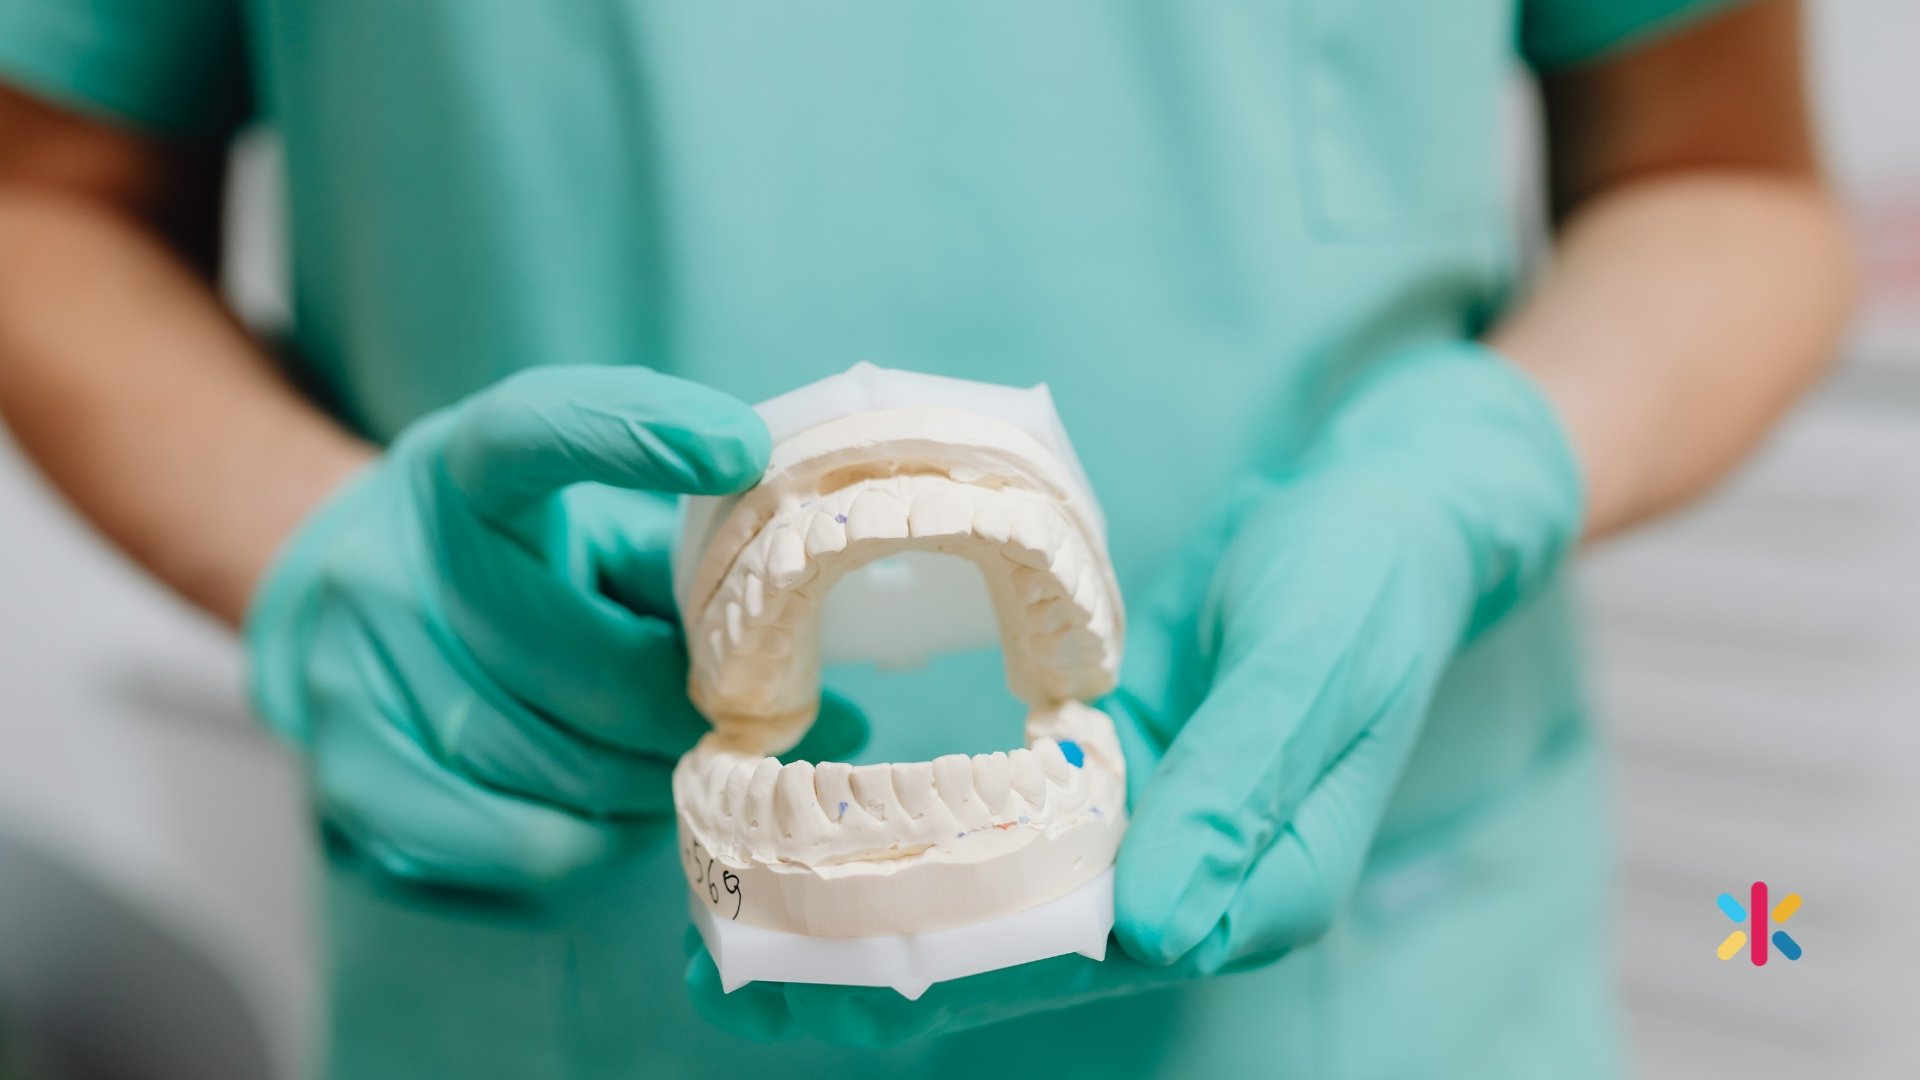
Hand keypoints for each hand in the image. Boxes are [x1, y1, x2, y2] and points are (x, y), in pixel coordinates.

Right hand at [246, 366, 865, 890]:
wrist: (333, 606)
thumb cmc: (508, 559)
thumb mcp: (577, 513)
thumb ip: (674, 547)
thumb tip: (809, 631)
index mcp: (464, 469)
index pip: (539, 430)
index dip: (637, 434)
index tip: (740, 449)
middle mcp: (393, 562)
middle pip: (585, 661)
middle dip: (697, 710)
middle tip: (775, 726)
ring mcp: (355, 673)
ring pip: (558, 764)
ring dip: (654, 782)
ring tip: (697, 772)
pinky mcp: (352, 775)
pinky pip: (512, 840)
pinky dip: (592, 843)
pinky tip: (619, 817)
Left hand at [685, 342, 1583, 1042]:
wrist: (1387, 514)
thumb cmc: (1367, 582)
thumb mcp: (1315, 666)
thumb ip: (1240, 791)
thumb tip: (1160, 929)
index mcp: (1257, 889)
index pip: (1092, 961)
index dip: (955, 976)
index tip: (823, 976)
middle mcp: (1193, 886)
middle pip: (1023, 960)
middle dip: (880, 975)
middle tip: (727, 973)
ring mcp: (1147, 840)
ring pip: (996, 911)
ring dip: (873, 923)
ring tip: (729, 928)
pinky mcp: (1111, 786)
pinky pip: (1000, 839)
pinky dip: (911, 849)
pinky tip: (810, 844)